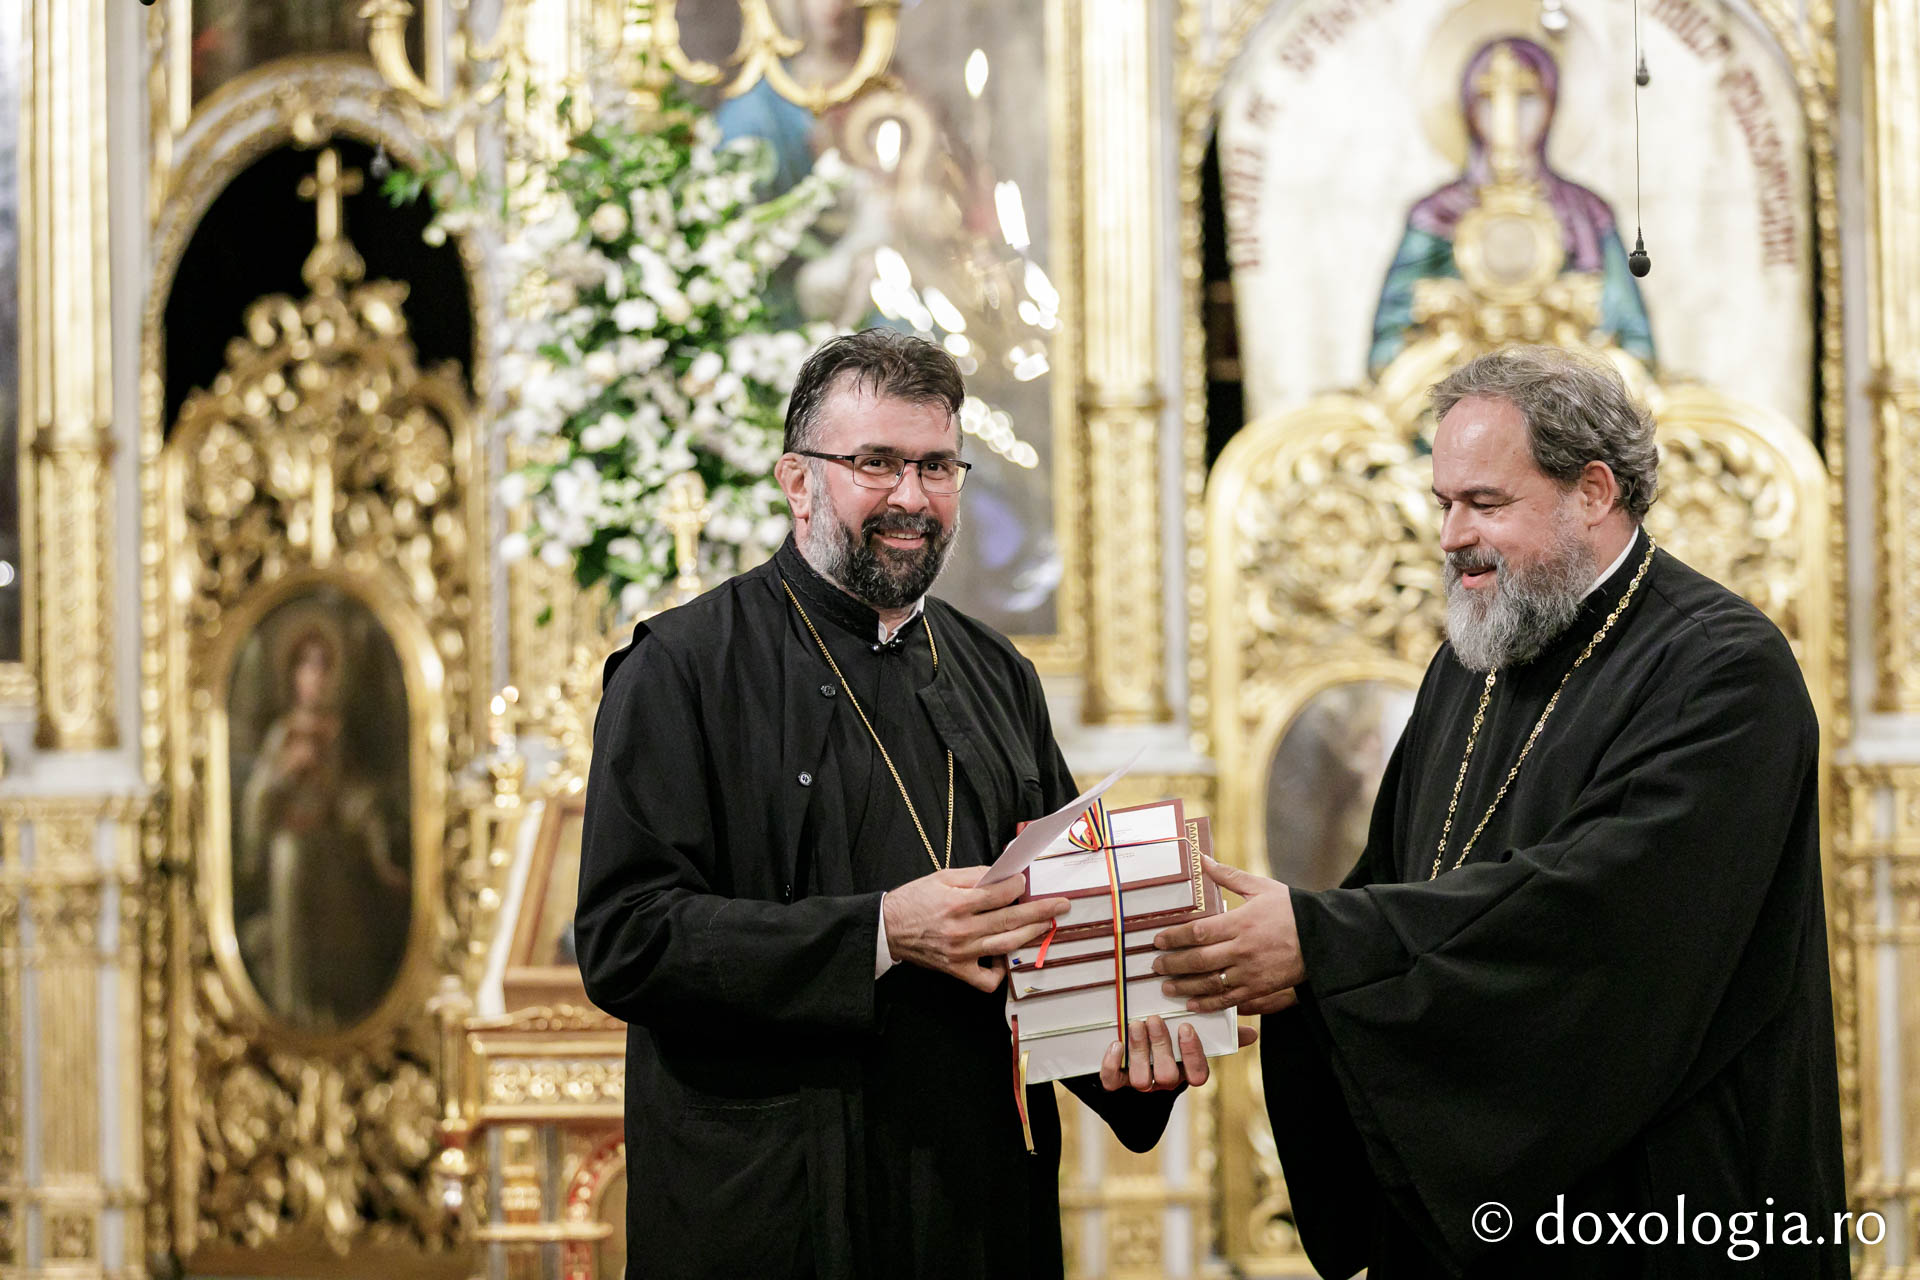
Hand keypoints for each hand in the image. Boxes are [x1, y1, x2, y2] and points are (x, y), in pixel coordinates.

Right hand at [883, 867, 1068, 992]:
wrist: (887, 929)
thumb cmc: (915, 900)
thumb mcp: (942, 877)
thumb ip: (974, 876)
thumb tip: (1003, 875)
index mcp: (958, 902)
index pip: (1001, 894)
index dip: (1018, 886)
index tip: (1025, 882)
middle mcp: (963, 929)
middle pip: (1012, 919)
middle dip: (1041, 911)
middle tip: (1061, 905)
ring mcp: (963, 953)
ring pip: (1007, 945)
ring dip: (1031, 935)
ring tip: (1045, 925)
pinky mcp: (958, 970)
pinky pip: (988, 979)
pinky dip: (1001, 972)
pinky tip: (1005, 958)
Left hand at [1096, 1016, 1259, 1090]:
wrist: (1136, 1059)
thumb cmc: (1175, 1042)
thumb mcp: (1199, 1037)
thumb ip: (1224, 1036)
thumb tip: (1252, 1033)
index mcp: (1186, 1072)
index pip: (1197, 1075)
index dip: (1192, 1054)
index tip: (1186, 1027)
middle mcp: (1164, 1081)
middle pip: (1166, 1076)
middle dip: (1160, 1047)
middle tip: (1154, 1019)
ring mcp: (1141, 1082)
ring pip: (1140, 1079)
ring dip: (1138, 1051)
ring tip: (1136, 1025)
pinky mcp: (1116, 1081)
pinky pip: (1112, 1082)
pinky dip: (1111, 1064)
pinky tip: (1115, 1042)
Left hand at [1152, 857, 1304, 1013]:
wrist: (1324, 938)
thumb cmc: (1292, 910)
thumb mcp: (1261, 888)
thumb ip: (1228, 876)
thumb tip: (1202, 859)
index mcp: (1241, 922)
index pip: (1198, 932)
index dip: (1174, 937)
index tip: (1157, 940)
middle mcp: (1243, 949)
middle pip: (1199, 960)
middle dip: (1173, 964)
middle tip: (1155, 966)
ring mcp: (1251, 972)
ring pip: (1210, 983)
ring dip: (1185, 986)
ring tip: (1167, 986)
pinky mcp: (1260, 988)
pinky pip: (1229, 1000)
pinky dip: (1209, 1003)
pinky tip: (1193, 1003)